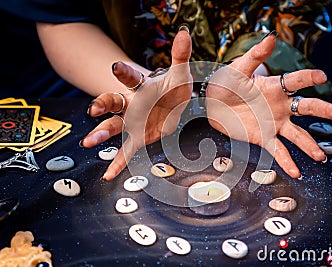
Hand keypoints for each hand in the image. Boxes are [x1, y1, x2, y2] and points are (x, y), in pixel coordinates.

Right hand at [81, 28, 192, 179]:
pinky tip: (108, 174)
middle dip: (102, 104)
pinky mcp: (138, 137)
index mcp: (141, 86)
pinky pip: (126, 150)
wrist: (171, 104)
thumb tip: (185, 33)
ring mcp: (132, 121)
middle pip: (112, 102)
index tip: (116, 67)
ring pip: (113, 126)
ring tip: (89, 142)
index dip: (123, 72)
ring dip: (101, 133)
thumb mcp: (180, 74)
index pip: (130, 77)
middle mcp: (131, 103)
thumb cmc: (172, 89)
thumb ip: (180, 55)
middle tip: (93, 110)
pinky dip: (118, 162)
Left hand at [206, 31, 331, 178]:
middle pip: (306, 107)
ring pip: (297, 134)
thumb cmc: (225, 84)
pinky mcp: (264, 138)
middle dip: (323, 110)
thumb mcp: (238, 69)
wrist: (210, 106)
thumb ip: (255, 56)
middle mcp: (279, 106)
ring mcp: (274, 123)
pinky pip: (278, 151)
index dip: (309, 77)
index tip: (321, 76)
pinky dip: (287, 162)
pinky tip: (297, 172)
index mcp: (275, 87)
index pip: (296, 81)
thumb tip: (271, 37)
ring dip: (310, 145)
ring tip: (321, 156)